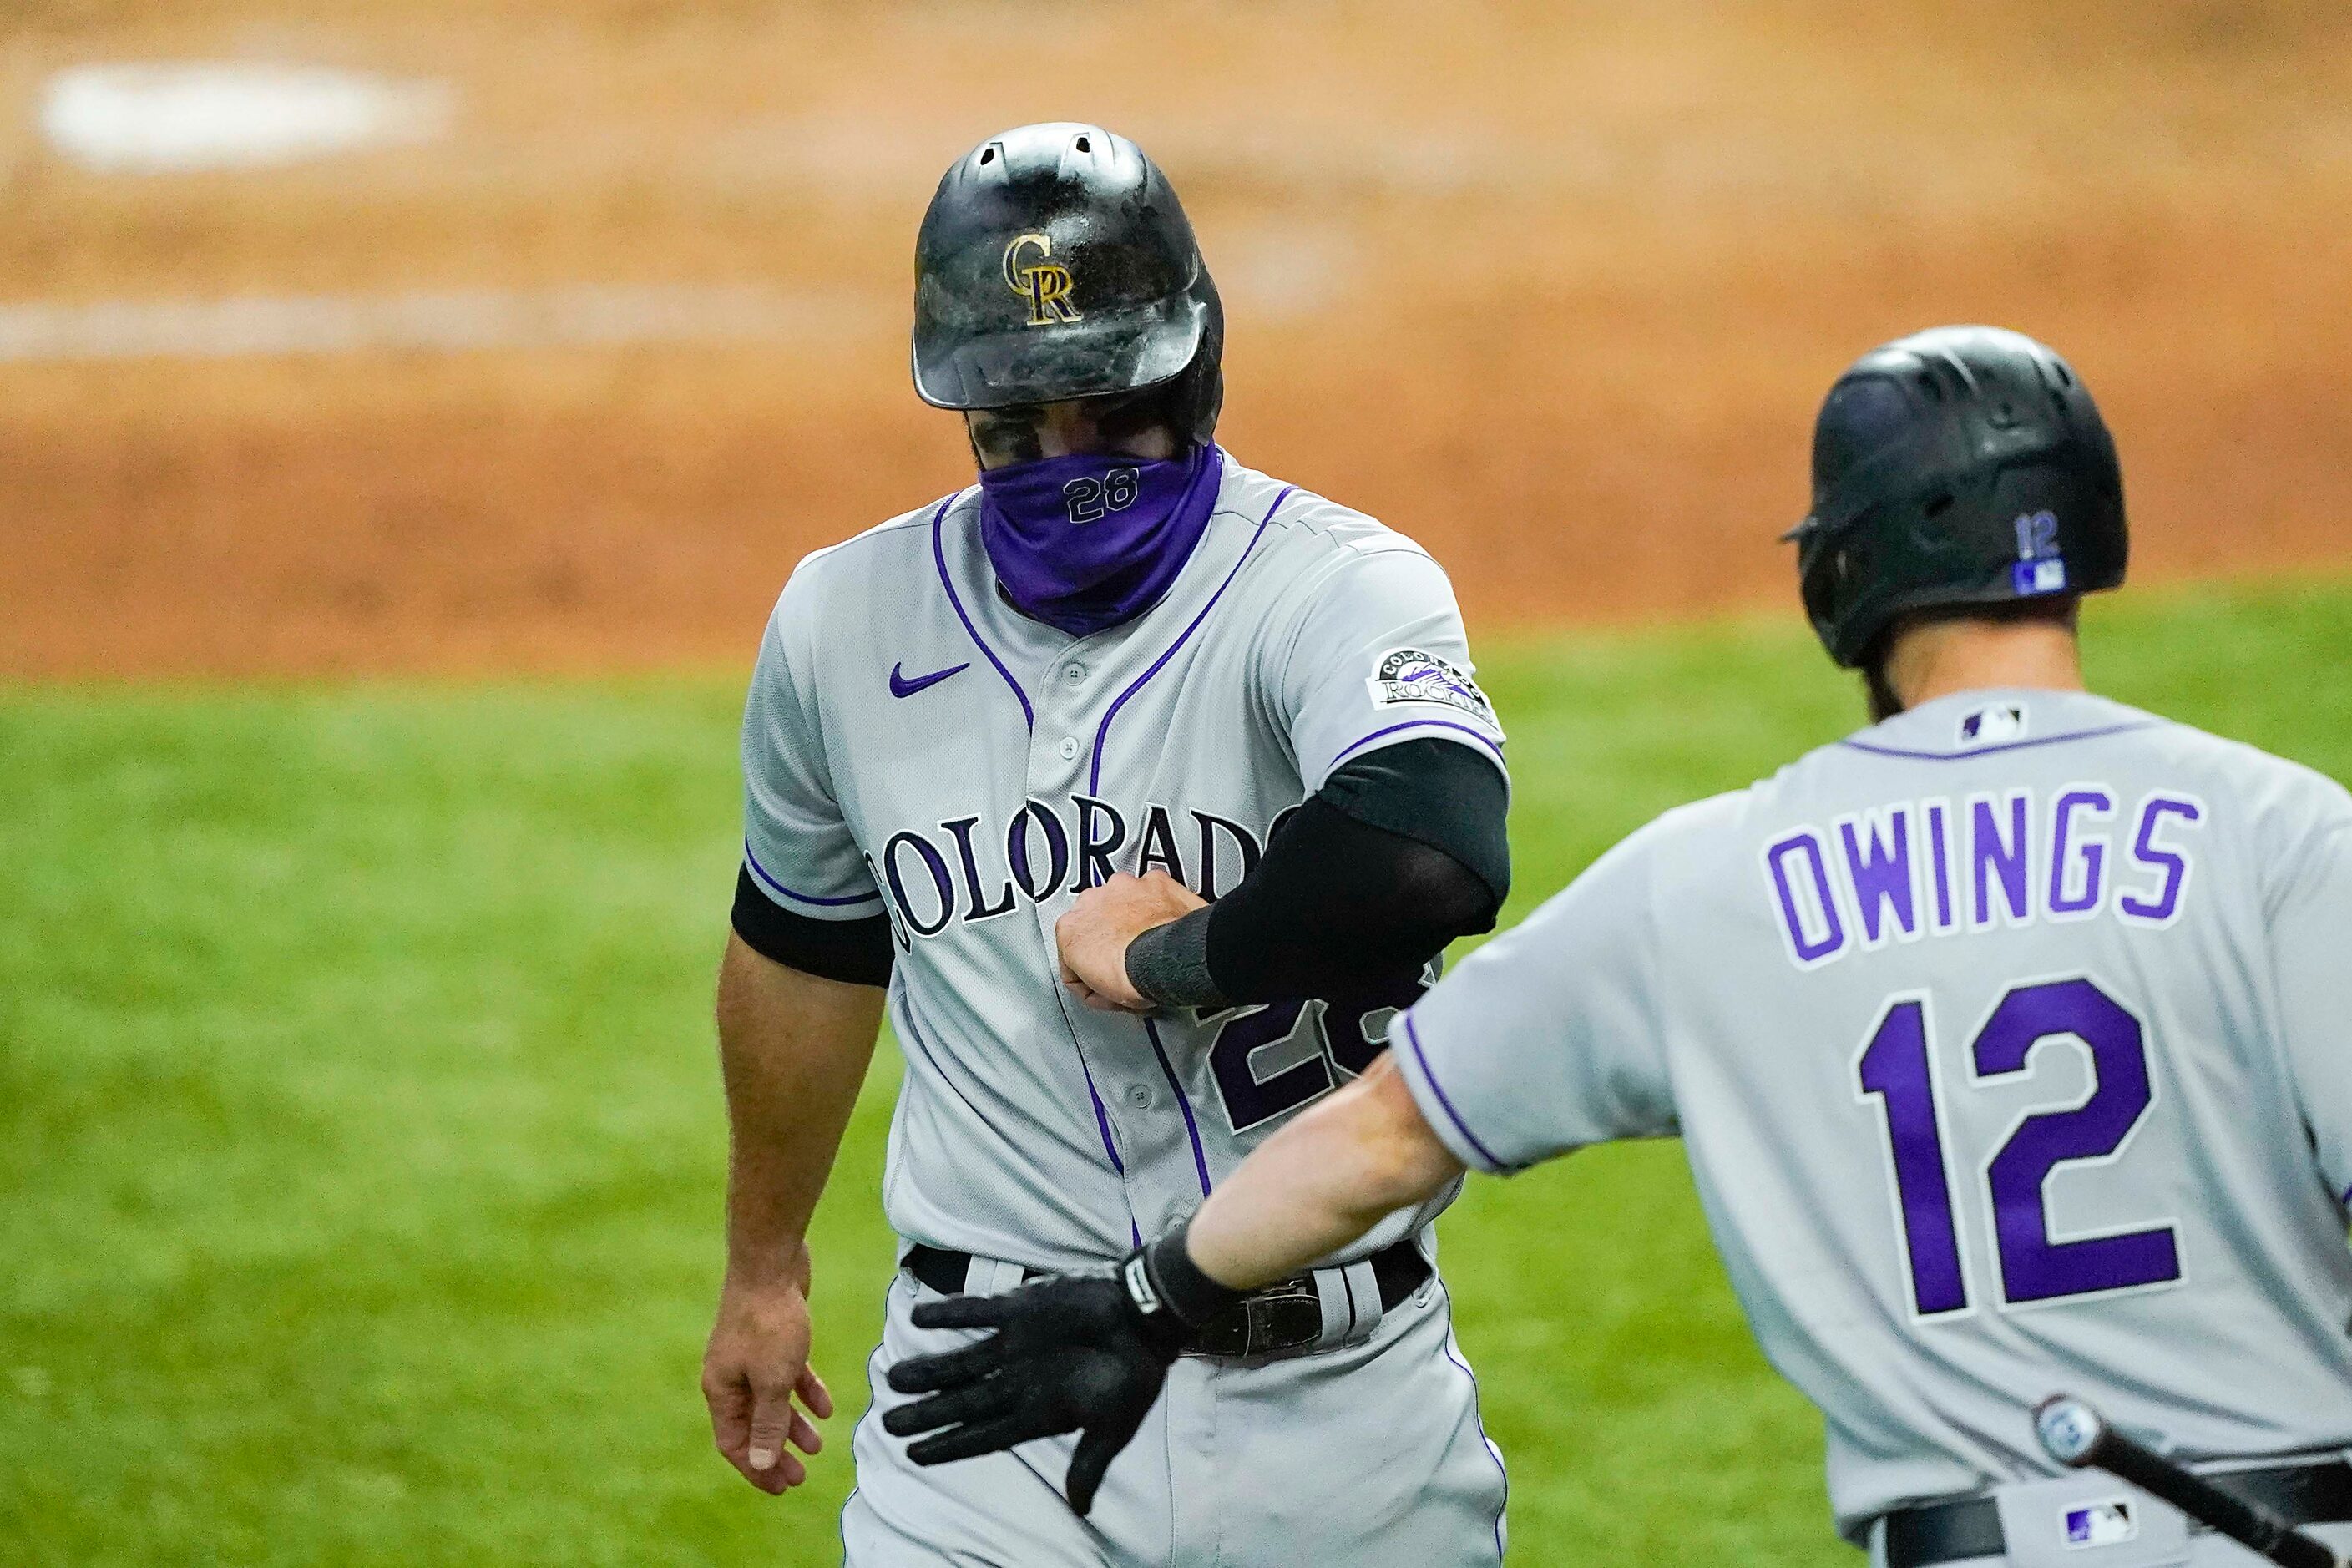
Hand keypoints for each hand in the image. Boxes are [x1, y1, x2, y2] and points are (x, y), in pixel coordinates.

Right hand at [702, 1243, 834, 1494]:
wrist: (770, 1263)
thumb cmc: (768, 1322)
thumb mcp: (773, 1380)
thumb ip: (767, 1423)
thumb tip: (760, 1463)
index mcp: (721, 1390)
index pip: (734, 1443)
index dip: (756, 1468)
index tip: (783, 1487)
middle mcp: (730, 1376)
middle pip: (752, 1426)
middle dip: (776, 1451)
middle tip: (800, 1476)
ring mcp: (749, 1357)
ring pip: (771, 1401)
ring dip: (792, 1425)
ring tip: (816, 1446)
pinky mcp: (770, 1339)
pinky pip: (785, 1375)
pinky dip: (803, 1391)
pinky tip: (825, 1407)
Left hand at [882, 1274, 1178, 1514]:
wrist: (1146, 1318)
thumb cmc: (1134, 1375)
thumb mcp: (1113, 1427)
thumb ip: (1088, 1463)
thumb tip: (1080, 1510)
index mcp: (1036, 1413)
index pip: (982, 1436)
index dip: (948, 1445)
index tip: (913, 1455)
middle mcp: (1017, 1381)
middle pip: (961, 1402)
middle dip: (925, 1413)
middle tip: (887, 1422)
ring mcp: (1015, 1345)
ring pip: (960, 1361)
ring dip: (927, 1369)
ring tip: (892, 1378)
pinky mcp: (1020, 1310)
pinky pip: (976, 1313)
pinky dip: (948, 1316)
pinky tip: (918, 1319)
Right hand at [1056, 871, 1206, 1012]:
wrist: (1172, 960)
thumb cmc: (1137, 976)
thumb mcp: (1104, 995)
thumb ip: (1094, 980)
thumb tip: (1105, 985)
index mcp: (1069, 928)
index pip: (1071, 954)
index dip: (1088, 974)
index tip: (1103, 982)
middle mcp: (1091, 900)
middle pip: (1095, 922)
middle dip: (1108, 938)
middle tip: (1126, 962)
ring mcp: (1122, 887)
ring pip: (1122, 902)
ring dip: (1131, 918)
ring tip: (1148, 944)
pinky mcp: (1153, 880)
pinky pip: (1153, 893)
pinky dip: (1159, 905)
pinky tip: (1165, 925)